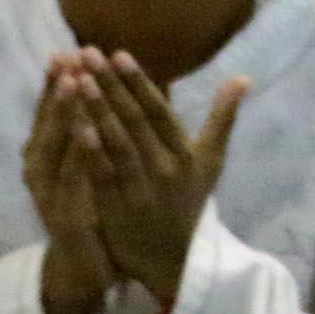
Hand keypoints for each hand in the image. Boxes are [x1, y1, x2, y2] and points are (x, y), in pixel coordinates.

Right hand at [25, 57, 114, 313]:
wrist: (86, 268)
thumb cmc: (91, 210)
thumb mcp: (91, 166)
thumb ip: (93, 130)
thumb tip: (109, 88)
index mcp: (49, 155)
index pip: (51, 112)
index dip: (59, 82)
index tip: (70, 50)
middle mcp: (41, 170)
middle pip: (46, 122)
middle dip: (58, 89)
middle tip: (68, 57)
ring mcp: (48, 193)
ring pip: (52, 148)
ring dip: (63, 115)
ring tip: (74, 84)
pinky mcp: (62, 216)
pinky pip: (70, 182)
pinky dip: (77, 156)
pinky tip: (88, 135)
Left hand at [62, 49, 245, 308]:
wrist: (170, 259)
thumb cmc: (188, 201)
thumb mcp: (211, 162)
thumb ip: (223, 119)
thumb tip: (243, 78)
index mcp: (186, 156)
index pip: (160, 113)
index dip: (139, 84)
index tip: (119, 54)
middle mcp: (164, 171)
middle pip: (134, 123)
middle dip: (110, 87)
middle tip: (88, 54)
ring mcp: (139, 191)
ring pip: (115, 146)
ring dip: (96, 111)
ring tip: (78, 79)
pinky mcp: (116, 209)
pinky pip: (99, 174)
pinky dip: (87, 150)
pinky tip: (71, 124)